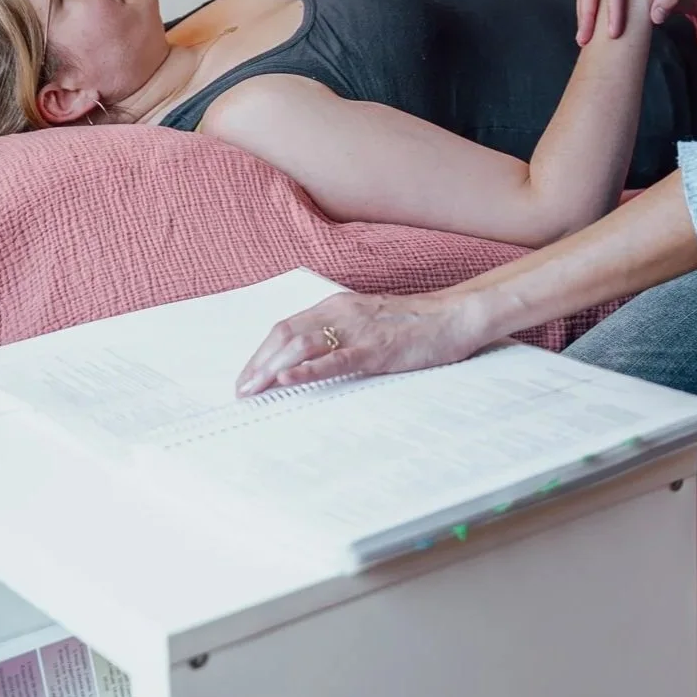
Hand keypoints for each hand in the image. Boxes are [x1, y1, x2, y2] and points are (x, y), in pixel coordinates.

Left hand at [236, 288, 482, 395]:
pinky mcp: (375, 348)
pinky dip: (305, 371)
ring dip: (271, 369)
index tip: (246, 377)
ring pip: (301, 345)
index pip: (286, 327)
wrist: (455, 316)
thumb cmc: (415, 324)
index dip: (260, 353)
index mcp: (337, 305)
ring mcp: (357, 329)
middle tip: (241, 391)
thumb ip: (342, 334)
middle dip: (257, 364)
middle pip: (284, 335)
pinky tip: (287, 382)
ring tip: (253, 390)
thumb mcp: (369, 323)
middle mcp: (340, 312)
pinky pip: (334, 359)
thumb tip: (313, 360)